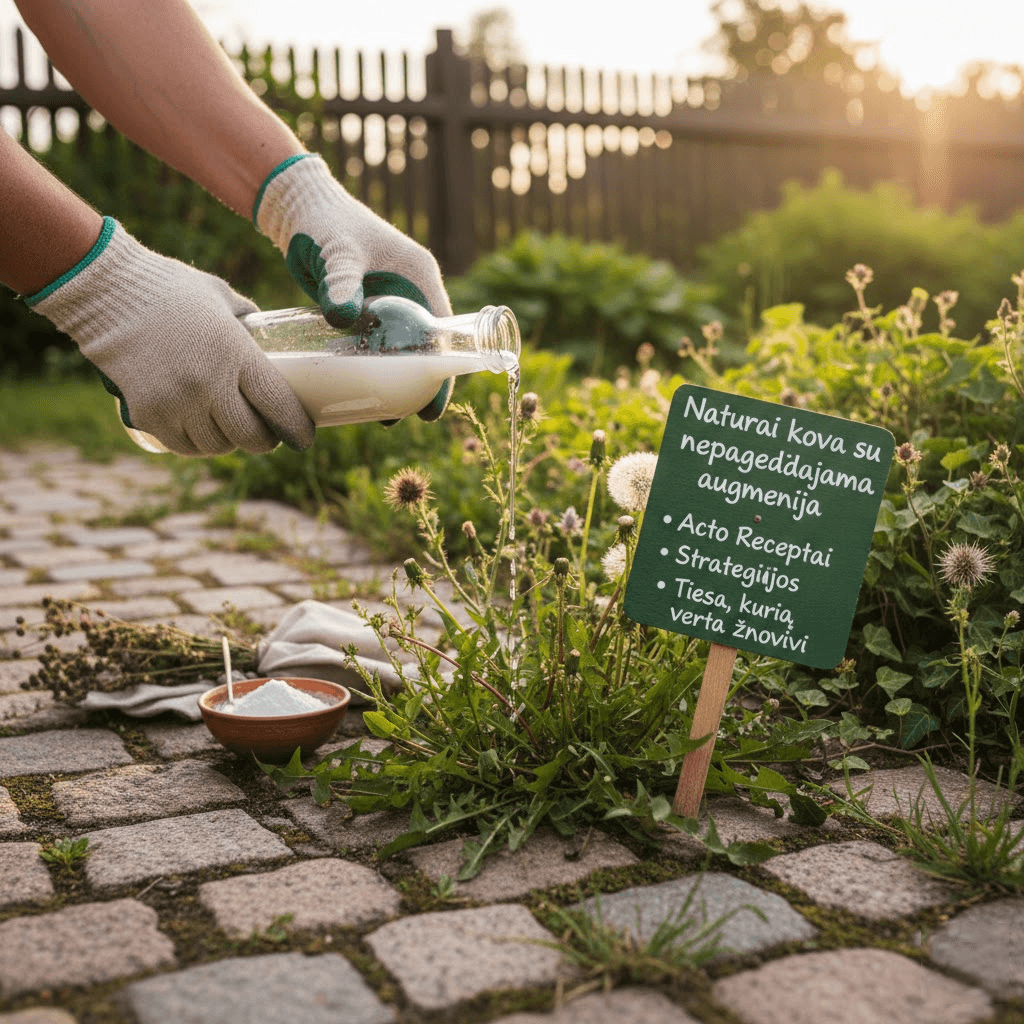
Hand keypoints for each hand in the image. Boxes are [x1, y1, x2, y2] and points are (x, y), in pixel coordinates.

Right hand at [28, 218, 314, 455]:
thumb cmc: (171, 288)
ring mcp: (176, 403)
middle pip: (251, 437)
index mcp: (235, 354)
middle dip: (264, 440)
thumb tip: (273, 337)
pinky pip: (185, 447)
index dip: (296, 429)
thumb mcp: (223, 298)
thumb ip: (251, 321)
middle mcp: (208, 384)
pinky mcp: (148, 414)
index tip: (304, 438)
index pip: (279, 407)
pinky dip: (199, 444)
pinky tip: (204, 433)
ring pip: (218, 446)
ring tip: (232, 429)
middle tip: (268, 434)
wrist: (106, 291)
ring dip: (230, 442)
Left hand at [255, 154, 453, 420]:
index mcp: (419, 276)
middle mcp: (410, 291)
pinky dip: (375, 368)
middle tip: (413, 416)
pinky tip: (363, 392)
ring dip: (399, 380)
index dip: (444, 368)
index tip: (434, 401)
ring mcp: (389, 301)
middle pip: (428, 346)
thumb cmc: (322, 221)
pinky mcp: (367, 308)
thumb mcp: (337, 252)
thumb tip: (342, 317)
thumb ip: (341, 282)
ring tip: (386, 414)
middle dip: (422, 382)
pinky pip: (378, 345)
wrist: (296, 208)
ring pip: (404, 349)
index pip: (445, 330)